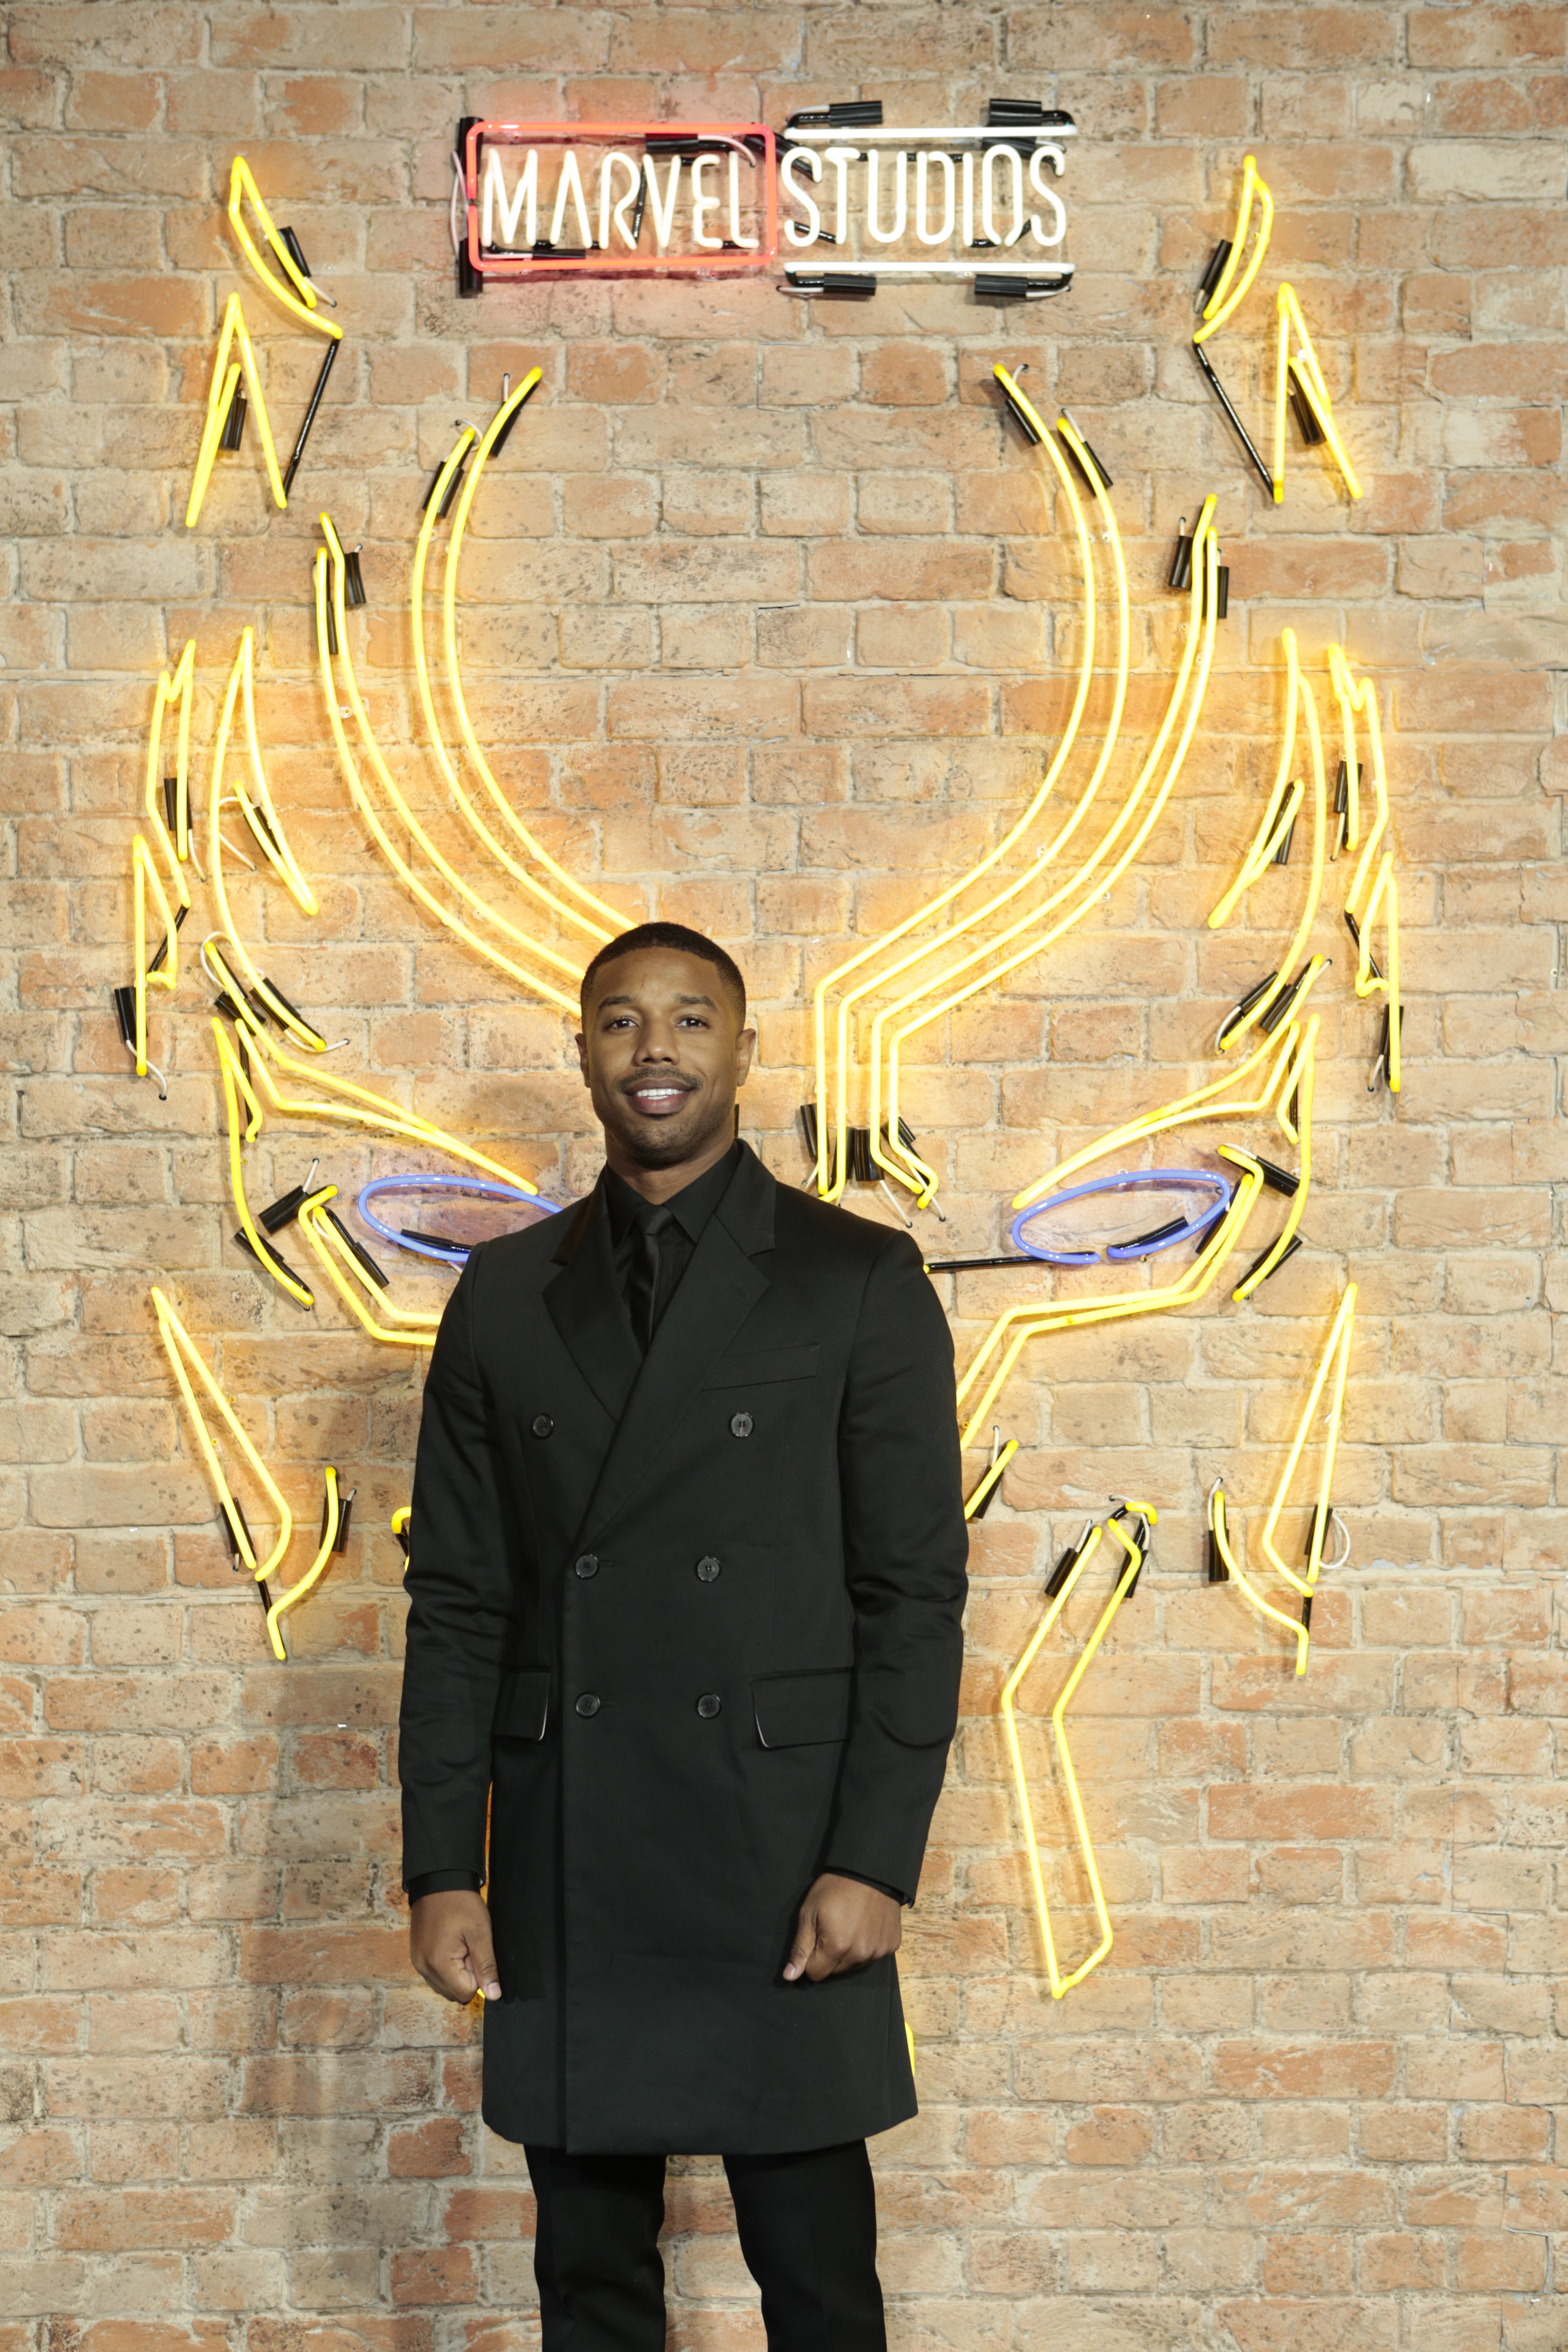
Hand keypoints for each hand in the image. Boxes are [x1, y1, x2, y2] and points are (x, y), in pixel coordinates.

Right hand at [410, 1888, 500, 2002]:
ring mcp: (418, 1963)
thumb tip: (494, 1995)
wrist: (438, 1881)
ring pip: (444, 1986)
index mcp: (438, 1964)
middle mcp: (423, 1968)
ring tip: (459, 1944)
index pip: (465, 1993)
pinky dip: (446, 1967)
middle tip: (468, 1947)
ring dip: (456, 1972)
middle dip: (466, 1975)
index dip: (477, 1976)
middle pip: (453, 1993)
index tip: (475, 1951)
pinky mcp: (416, 1956)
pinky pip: (435, 1975)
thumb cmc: (461, 1903)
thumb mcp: (480, 1932)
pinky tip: (450, 1944)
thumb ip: (486, 1966)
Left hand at [783, 1872, 901, 1982]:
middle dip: (829, 1956)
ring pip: (855, 1966)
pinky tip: (866, 1926)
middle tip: (833, 1929)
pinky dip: (868, 1946)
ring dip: (849, 1953)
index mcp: (837, 1947)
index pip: (816, 1973)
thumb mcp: (809, 1913)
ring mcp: (878, 1951)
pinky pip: (873, 1956)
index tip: (815, 1939)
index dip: (811, 1958)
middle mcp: (860, 1955)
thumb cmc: (835, 1888)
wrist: (869, 1869)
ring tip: (850, 1926)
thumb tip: (789, 1976)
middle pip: (835, 1972)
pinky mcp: (891, 1945)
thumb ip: (800, 1947)